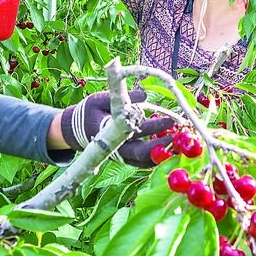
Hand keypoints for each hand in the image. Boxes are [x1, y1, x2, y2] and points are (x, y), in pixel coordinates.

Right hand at [60, 90, 174, 167]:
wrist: (73, 130)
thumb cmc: (87, 112)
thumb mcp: (99, 99)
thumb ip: (121, 97)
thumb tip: (145, 94)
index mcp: (109, 133)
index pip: (136, 134)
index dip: (155, 129)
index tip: (171, 120)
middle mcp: (117, 149)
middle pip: (144, 153)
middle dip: (165, 142)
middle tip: (181, 130)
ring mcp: (121, 156)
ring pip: (145, 161)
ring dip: (164, 151)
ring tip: (180, 138)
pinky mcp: (124, 158)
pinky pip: (143, 161)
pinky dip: (157, 155)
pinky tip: (169, 143)